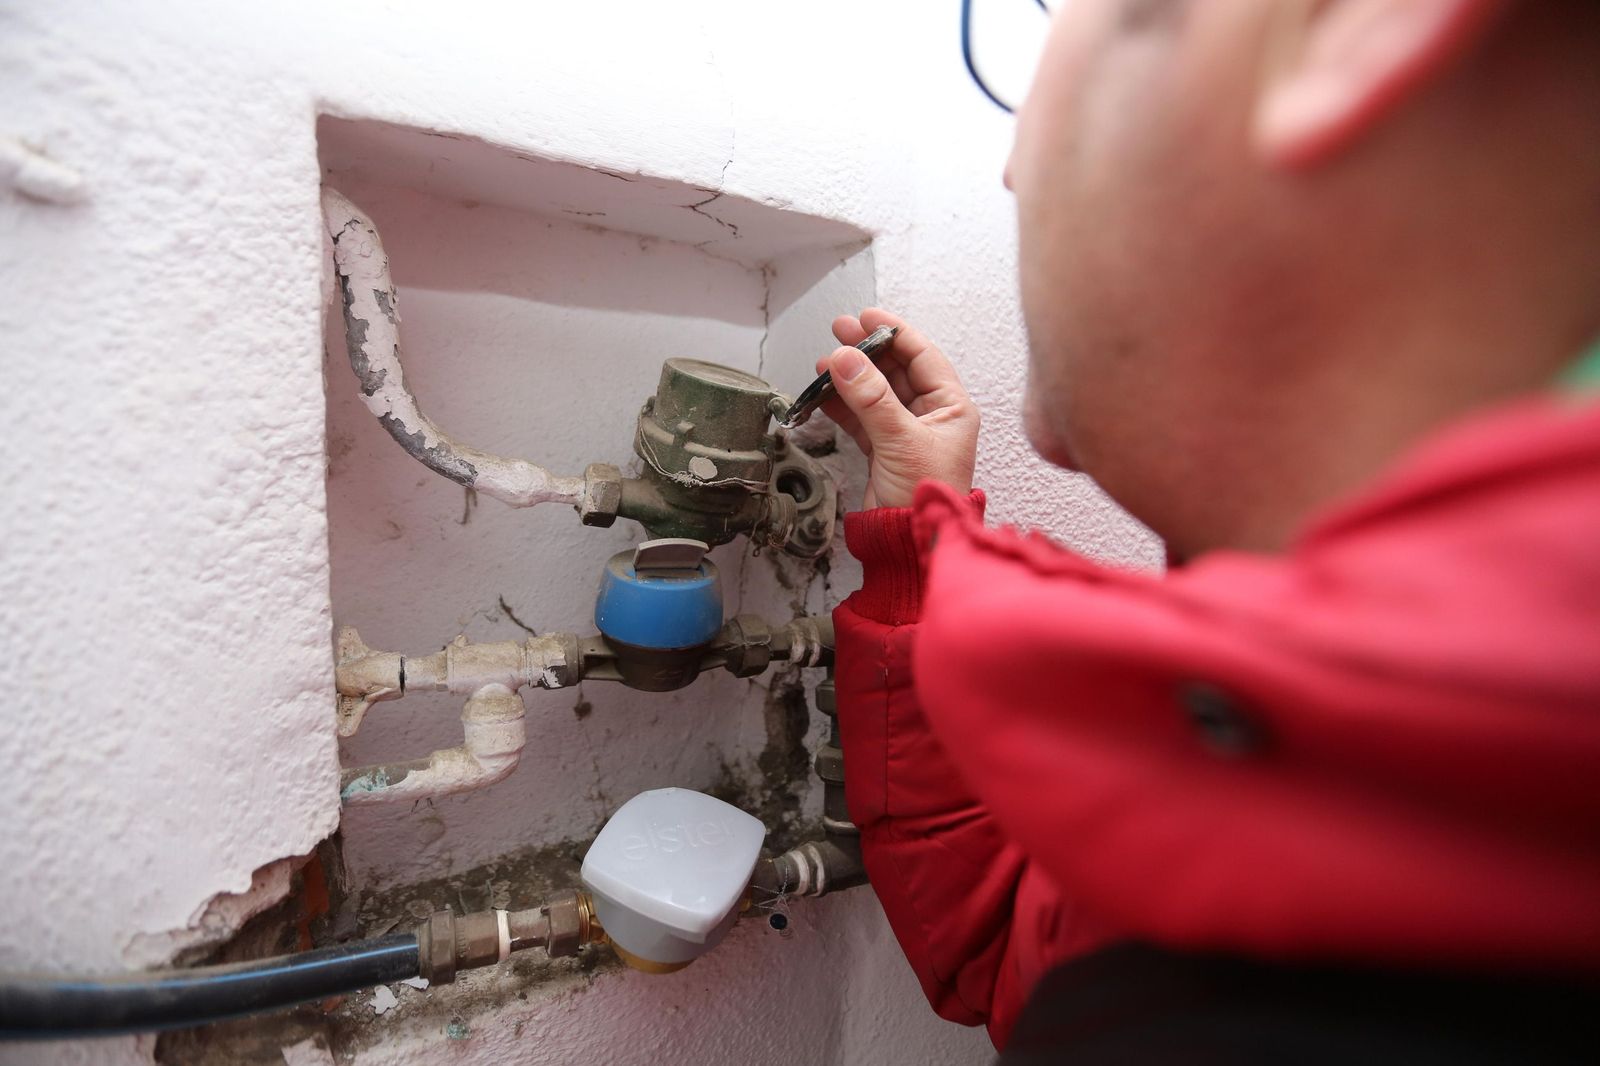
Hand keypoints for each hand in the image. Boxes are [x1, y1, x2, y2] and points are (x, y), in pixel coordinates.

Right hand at [817, 308, 979, 509]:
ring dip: (850, 378)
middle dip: (866, 350)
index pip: (922, 355)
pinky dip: (842, 406)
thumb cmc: (925, 496)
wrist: (912, 542)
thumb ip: (871, 398)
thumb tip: (845, 359)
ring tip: (824, 364)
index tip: (865, 317)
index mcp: (951, 407)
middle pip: (895, 369)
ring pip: (875, 393)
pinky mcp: (885, 450)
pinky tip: (824, 395)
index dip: (893, 332)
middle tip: (838, 331)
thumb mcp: (900, 440)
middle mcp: (932, 416)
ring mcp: (907, 432)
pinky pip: (861, 417)